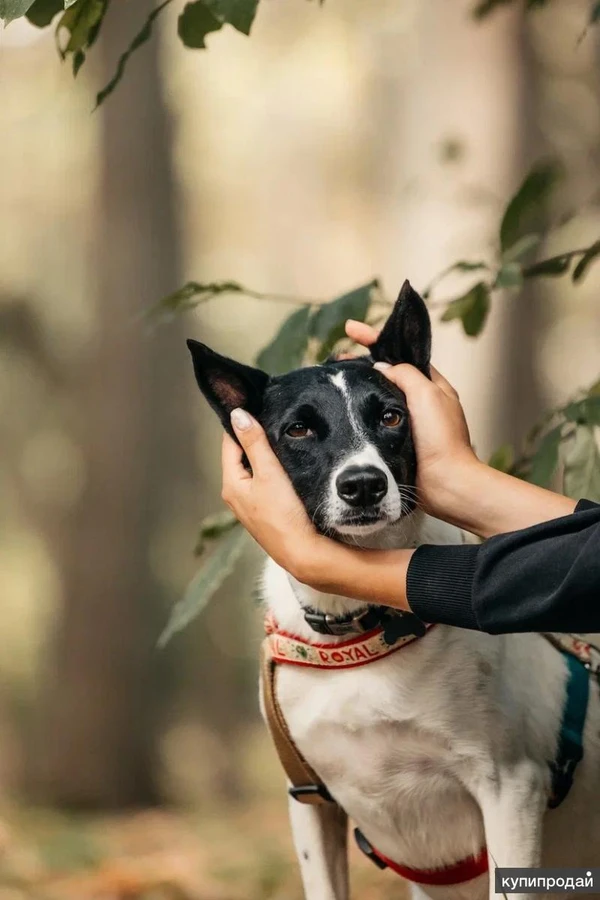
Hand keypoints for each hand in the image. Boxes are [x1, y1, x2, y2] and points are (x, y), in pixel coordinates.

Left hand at [221, 409, 322, 581]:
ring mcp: (251, 505)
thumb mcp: (269, 473)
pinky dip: (273, 471)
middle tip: (273, 420)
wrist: (303, 552)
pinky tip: (287, 466)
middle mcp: (236, 495)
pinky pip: (265, 483)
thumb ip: (254, 443)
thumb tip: (238, 415)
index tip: (255, 407)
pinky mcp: (267, 512)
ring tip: (282, 439)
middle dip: (255, 439)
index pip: (230, 444)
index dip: (241, 424)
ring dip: (265, 455)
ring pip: (255, 470)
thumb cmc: (284, 515)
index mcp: (231, 484)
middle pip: (242, 456)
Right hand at [345, 318, 477, 521]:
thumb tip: (381, 368)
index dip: (375, 338)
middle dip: (361, 362)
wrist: (444, 484)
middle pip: (387, 373)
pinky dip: (358, 410)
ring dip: (357, 386)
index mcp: (431, 385)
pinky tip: (342, 409)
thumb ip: (404, 374)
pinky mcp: (395, 441)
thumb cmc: (442, 440)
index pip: (400, 353)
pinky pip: (373, 418)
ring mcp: (407, 421)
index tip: (350, 329)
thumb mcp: (426, 395)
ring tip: (334, 379)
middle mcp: (420, 400)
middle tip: (335, 360)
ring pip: (377, 396)